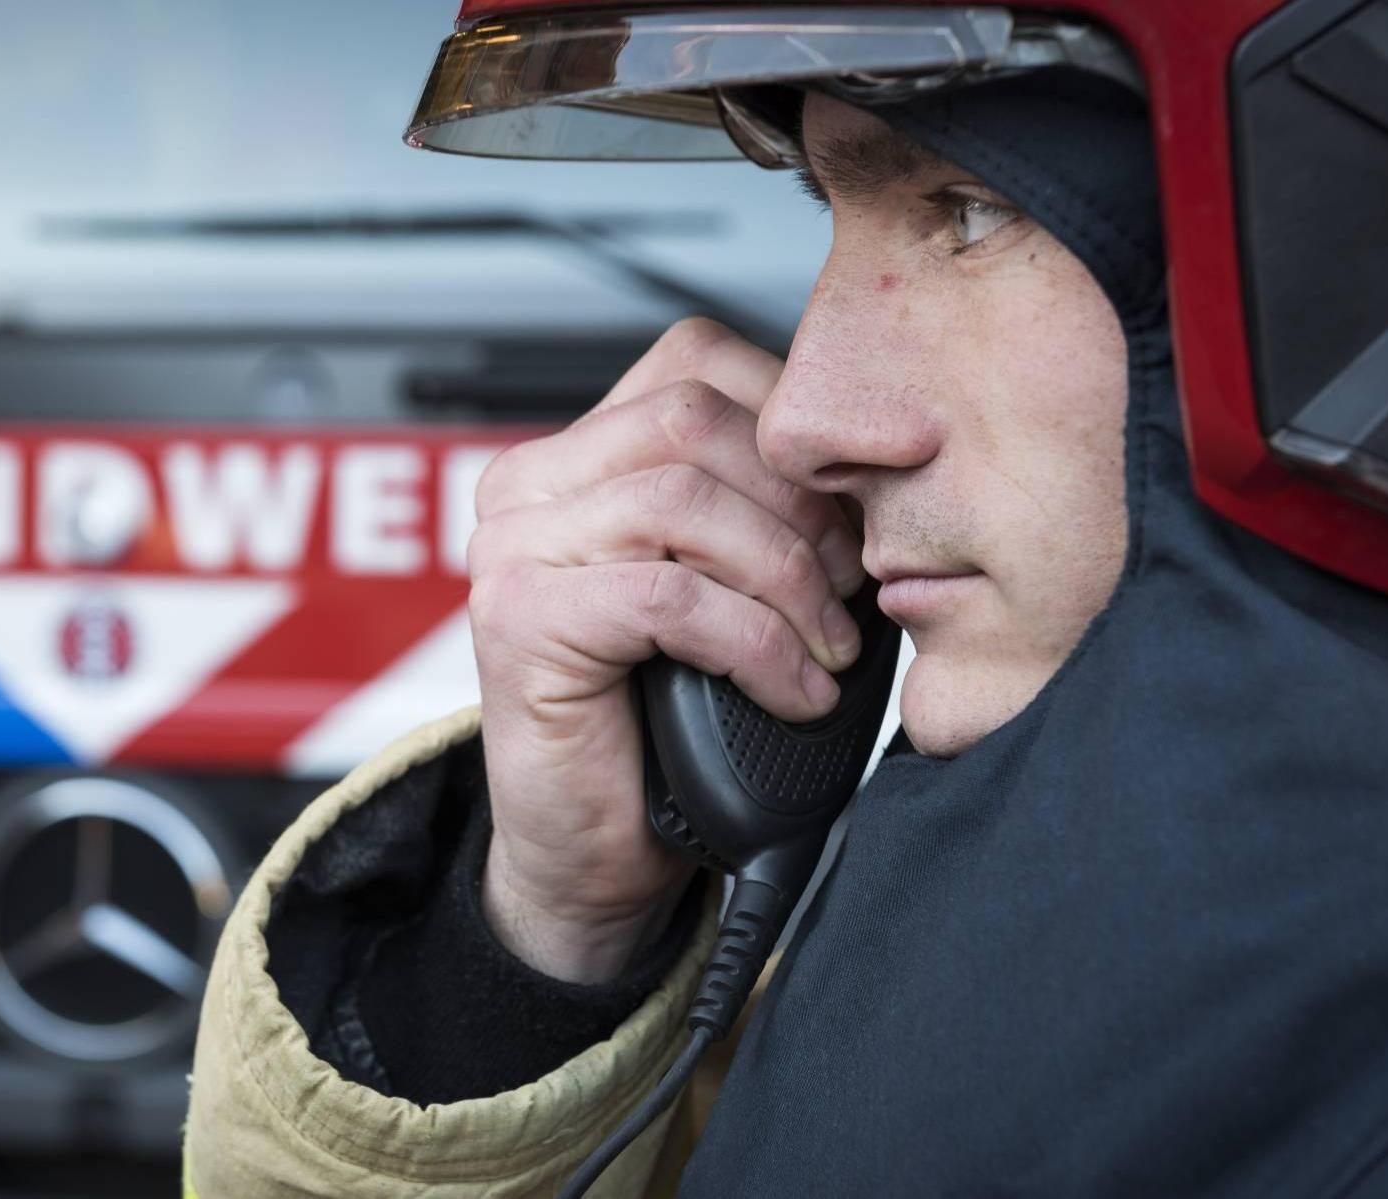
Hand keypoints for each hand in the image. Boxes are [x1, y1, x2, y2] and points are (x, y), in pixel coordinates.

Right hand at [468, 319, 865, 982]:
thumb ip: (755, 508)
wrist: (589, 852)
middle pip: (692, 422)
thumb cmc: (661, 721)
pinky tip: (793, 689)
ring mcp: (512, 548)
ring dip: (787, 578)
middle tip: (856, 583)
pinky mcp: (519, 619)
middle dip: (801, 504)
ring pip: (682, 500)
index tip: (872, 486)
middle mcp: (526, 485)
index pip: (694, 362)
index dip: (796, 413)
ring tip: (830, 645)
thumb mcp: (719, 585)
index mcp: (573, 455)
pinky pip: (668, 595)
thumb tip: (876, 457)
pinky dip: (757, 643)